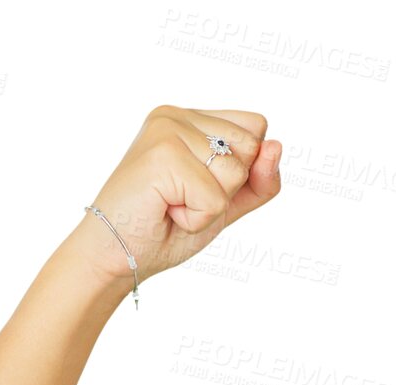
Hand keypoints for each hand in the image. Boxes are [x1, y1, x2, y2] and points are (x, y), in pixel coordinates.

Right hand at [65, 105, 283, 290]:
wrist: (119, 257)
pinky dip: (197, 217)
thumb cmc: (166, 229)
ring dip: (211, 205)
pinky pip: (215, 197)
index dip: (244, 168)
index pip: (256, 127)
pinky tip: (165, 211)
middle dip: (228, 187)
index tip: (199, 185)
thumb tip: (277, 146)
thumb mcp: (227, 203)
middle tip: (183, 198)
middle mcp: (177, 116)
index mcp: (191, 119)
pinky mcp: (161, 155)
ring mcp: (167, 130)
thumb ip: (259, 179)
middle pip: (251, 145)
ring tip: (172, 204)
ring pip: (236, 171)